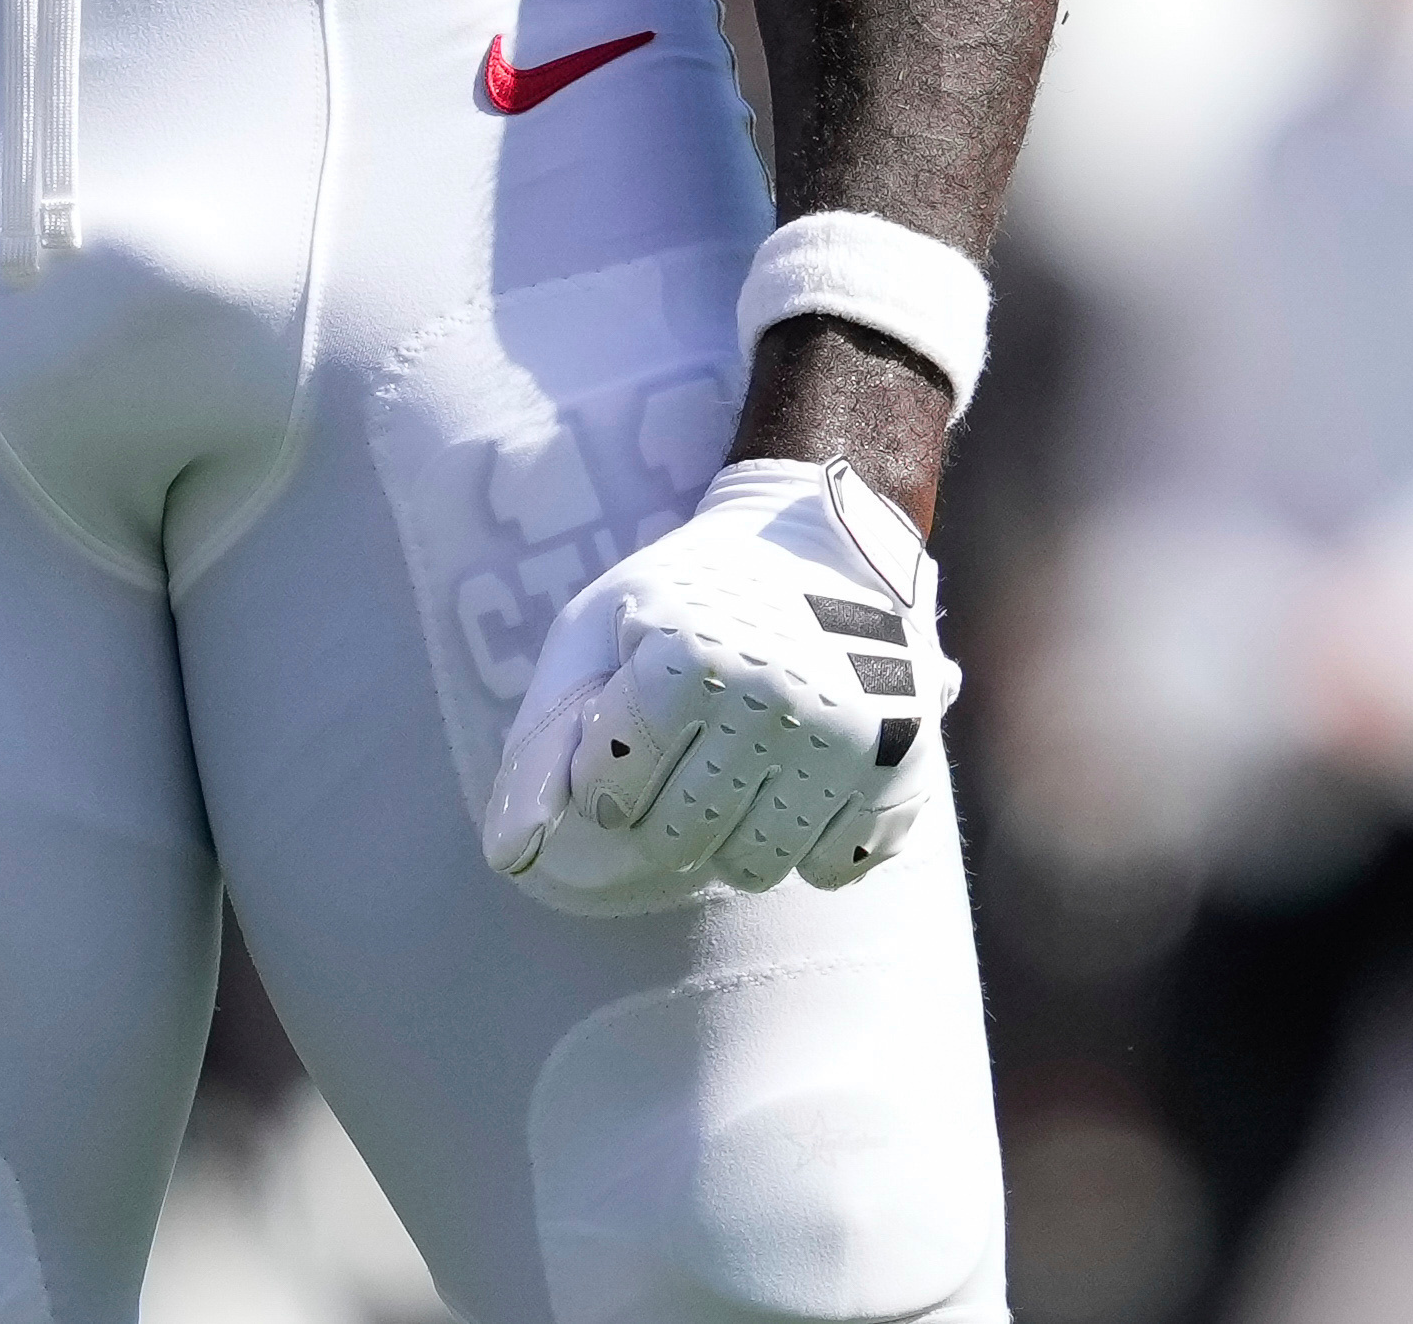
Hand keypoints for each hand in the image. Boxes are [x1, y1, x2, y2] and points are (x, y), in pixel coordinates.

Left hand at [480, 459, 954, 912]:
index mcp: (690, 658)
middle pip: (677, 843)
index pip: (607, 797)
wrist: (819, 541)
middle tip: (686, 746)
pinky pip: (832, 870)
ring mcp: (849, 742)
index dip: (605, 768)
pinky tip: (803, 777)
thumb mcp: (596, 631)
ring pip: (752, 868)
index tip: (631, 721)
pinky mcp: (903, 771)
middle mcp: (778, 703)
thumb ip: (543, 742)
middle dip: (662, 808)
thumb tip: (509, 857)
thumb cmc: (686, 592)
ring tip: (744, 759)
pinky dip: (810, 841)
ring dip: (734, 829)